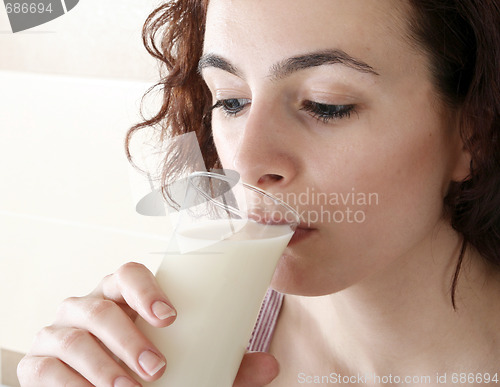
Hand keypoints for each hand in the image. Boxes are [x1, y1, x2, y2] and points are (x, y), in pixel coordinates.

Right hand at [17, 262, 279, 385]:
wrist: (104, 385)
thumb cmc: (148, 365)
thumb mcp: (188, 363)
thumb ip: (225, 364)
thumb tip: (270, 365)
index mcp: (123, 296)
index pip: (127, 273)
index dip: (145, 288)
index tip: (170, 316)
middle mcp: (88, 306)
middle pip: (98, 307)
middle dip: (126, 338)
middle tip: (157, 368)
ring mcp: (59, 333)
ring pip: (70, 338)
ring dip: (101, 366)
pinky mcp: (38, 364)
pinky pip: (43, 370)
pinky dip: (66, 385)